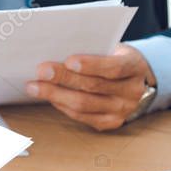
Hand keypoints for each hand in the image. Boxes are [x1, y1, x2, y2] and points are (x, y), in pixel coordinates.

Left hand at [25, 43, 155, 130]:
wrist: (134, 80)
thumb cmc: (115, 57)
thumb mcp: (113, 47)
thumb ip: (93, 48)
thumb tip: (57, 50)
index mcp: (135, 67)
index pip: (114, 67)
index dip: (92, 65)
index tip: (69, 60)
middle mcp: (132, 91)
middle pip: (94, 86)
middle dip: (64, 78)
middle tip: (41, 71)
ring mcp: (122, 110)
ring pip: (84, 105)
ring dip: (55, 95)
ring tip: (35, 86)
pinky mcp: (110, 122)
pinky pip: (82, 116)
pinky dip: (62, 106)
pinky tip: (49, 97)